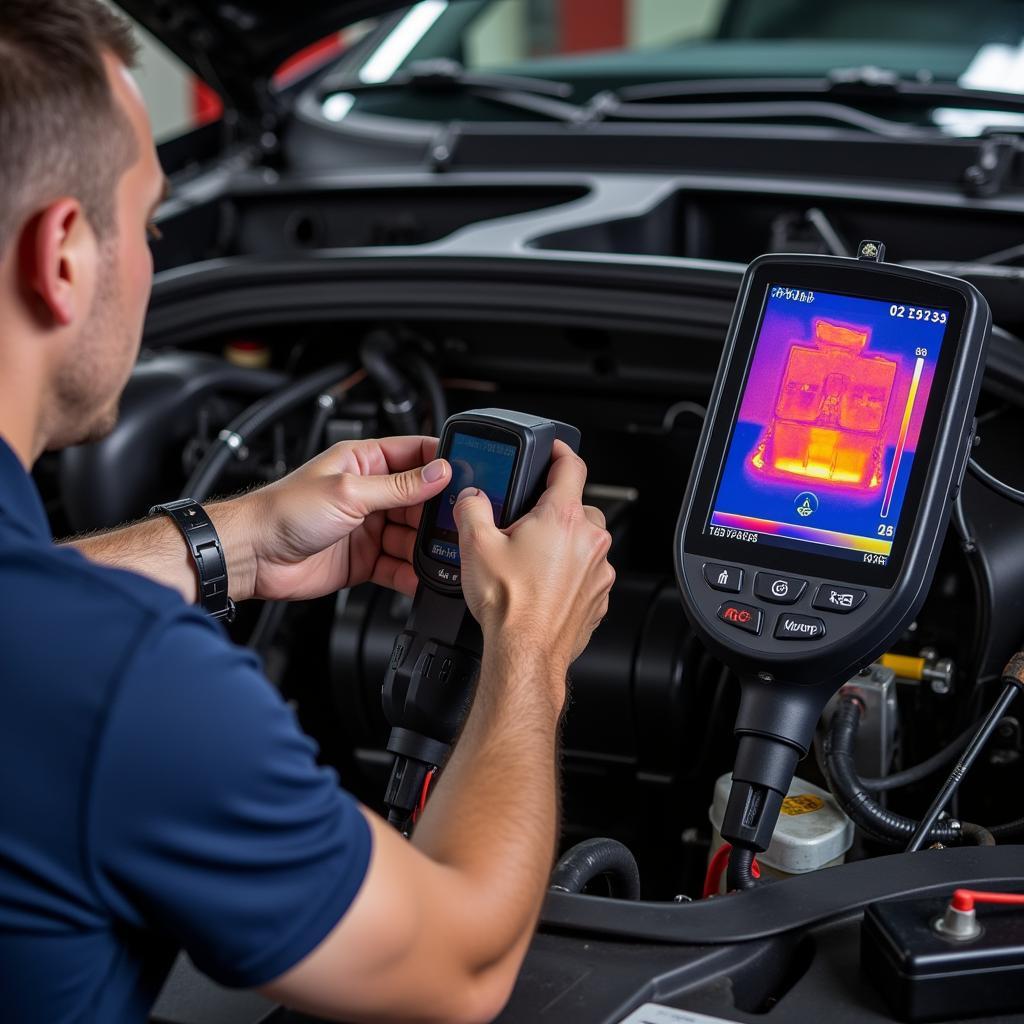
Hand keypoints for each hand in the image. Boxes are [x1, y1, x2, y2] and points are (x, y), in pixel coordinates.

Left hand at [246, 436, 450, 600]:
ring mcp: (369, 527)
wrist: (253, 556)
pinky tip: (423, 577)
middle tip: (462, 523)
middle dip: (440, 513)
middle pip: (421, 500)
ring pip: (413, 536)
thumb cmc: (283, 512)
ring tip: (446, 555)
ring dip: (428, 547)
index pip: (416, 454)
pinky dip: (412, 573)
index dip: (443, 462)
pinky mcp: (365, 559)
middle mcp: (370, 492)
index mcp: (364, 461)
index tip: (469, 474)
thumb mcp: (349, 492)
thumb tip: (439, 472)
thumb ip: (399, 486)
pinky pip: (398, 566)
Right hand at [453, 442, 613, 702]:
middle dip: (554, 510)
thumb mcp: (475, 546)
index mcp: (561, 518)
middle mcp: (588, 540)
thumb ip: (472, 509)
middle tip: (527, 526)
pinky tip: (543, 587)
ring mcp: (600, 570)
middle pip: (578, 506)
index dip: (560, 451)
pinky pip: (588, 572)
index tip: (553, 450)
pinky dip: (571, 574)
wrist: (525, 654)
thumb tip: (471, 497)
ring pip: (585, 541)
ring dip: (564, 544)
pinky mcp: (600, 597)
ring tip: (532, 562)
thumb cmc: (509, 606)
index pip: (571, 465)